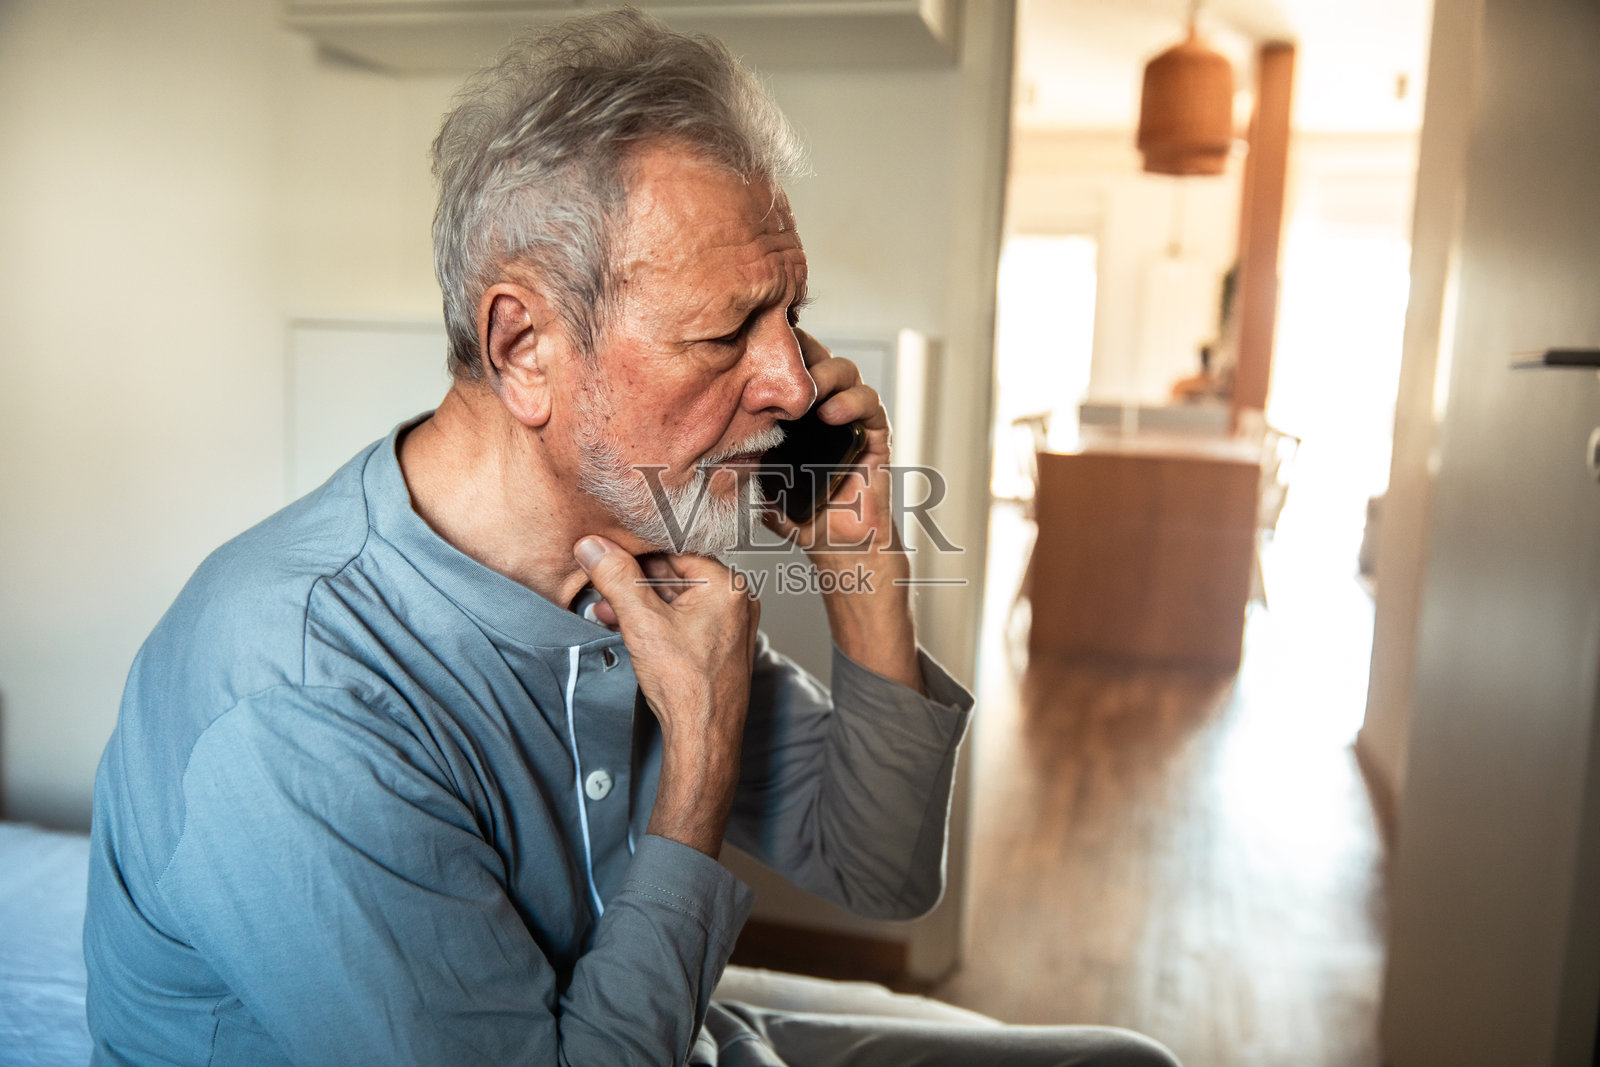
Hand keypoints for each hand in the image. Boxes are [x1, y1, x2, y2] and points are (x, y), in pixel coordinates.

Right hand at [574, 536, 759, 856]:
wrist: (703, 736)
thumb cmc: (687, 686)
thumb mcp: (642, 622)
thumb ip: (616, 578)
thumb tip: (594, 547)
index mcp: (727, 586)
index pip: (675, 550)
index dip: (636, 551)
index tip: (606, 550)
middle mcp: (735, 602)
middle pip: (674, 575)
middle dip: (632, 580)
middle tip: (599, 580)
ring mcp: (728, 626)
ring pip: (675, 600)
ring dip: (638, 602)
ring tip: (604, 607)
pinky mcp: (717, 647)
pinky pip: (681, 622)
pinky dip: (653, 621)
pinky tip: (623, 625)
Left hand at [761, 331, 923, 692]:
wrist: (836, 545)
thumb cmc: (798, 516)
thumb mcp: (754, 480)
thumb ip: (734, 460)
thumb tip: (689, 446)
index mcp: (792, 410)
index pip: (784, 364)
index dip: (772, 348)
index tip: (751, 346)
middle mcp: (821, 407)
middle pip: (814, 355)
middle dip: (799, 352)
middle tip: (780, 360)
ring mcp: (848, 417)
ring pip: (843, 371)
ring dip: (826, 373)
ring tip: (807, 390)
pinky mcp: (873, 433)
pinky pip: (869, 403)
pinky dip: (852, 402)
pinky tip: (830, 413)